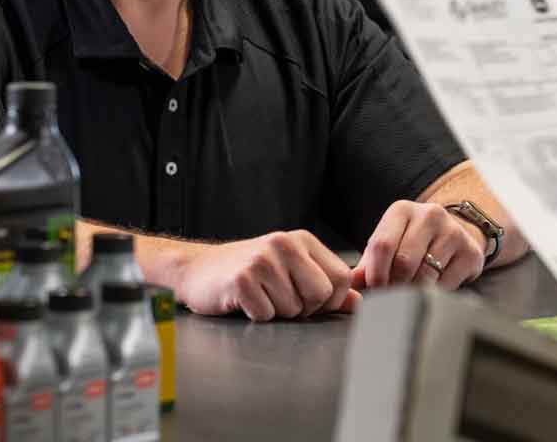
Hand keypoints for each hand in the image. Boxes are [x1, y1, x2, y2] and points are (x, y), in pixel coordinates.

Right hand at [176, 230, 359, 320]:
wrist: (198, 270)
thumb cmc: (250, 273)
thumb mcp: (291, 271)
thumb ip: (326, 284)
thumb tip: (358, 303)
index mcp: (302, 241)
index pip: (341, 277)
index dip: (331, 300)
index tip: (311, 302)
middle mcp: (285, 244)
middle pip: (321, 293)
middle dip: (306, 309)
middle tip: (282, 301)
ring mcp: (262, 260)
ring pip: (293, 308)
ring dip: (278, 313)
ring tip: (261, 297)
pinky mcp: (241, 280)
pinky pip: (266, 315)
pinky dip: (257, 316)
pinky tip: (244, 302)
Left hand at [354, 201, 485, 291]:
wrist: (456, 233)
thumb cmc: (414, 242)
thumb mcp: (390, 244)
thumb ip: (368, 263)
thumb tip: (350, 284)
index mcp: (402, 210)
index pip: (382, 245)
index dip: (375, 274)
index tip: (375, 289)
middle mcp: (430, 215)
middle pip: (404, 262)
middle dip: (394, 286)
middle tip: (391, 297)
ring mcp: (453, 232)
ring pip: (425, 275)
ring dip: (413, 292)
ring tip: (409, 295)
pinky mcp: (470, 252)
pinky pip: (446, 284)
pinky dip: (435, 293)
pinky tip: (432, 289)